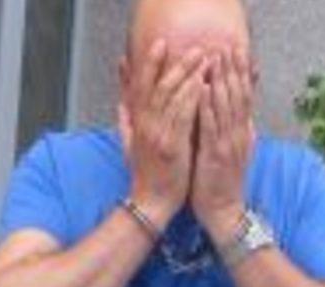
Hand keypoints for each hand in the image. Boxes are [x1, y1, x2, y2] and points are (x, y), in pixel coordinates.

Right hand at [118, 40, 207, 227]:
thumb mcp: (129, 145)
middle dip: (177, 64)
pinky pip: (183, 116)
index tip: (161, 44)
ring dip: (189, 75)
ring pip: (173, 97)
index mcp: (137, 124)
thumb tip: (121, 102)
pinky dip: (192, 98)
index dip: (150, 64)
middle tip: (195, 48)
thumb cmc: (145, 175)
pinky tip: (203, 83)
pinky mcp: (172, 146)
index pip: (142, 86)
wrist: (150, 204)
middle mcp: (146, 126)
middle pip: (160, 86)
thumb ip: (126, 121)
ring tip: (204, 58)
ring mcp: (158, 135)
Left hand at [191, 45, 255, 243]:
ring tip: (215, 57)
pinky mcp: (215, 155)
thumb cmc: (222, 186)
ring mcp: (229, 145)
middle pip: (238, 95)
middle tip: (227, 45)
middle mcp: (239, 136)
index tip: (236, 52)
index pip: (244, 98)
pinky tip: (202, 87)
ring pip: (226, 105)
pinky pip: (211, 125)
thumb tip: (246, 116)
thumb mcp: (235, 155)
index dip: (241, 73)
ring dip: (220, 79)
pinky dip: (207, 105)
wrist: (224, 215)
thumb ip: (240, 134)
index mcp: (243, 135)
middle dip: (232, 69)